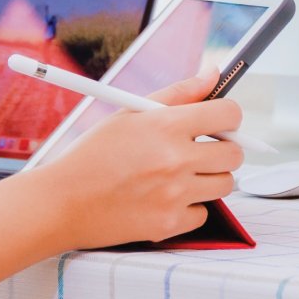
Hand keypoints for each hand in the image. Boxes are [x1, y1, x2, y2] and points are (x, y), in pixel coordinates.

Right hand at [33, 69, 243, 249]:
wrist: (63, 202)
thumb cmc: (93, 156)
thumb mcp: (130, 112)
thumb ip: (179, 92)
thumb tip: (213, 73)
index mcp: (166, 126)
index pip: (228, 114)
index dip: (228, 116)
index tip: (220, 122)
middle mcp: (175, 160)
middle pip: (234, 154)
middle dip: (223, 149)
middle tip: (200, 150)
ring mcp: (175, 194)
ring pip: (225, 184)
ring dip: (209, 178)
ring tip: (179, 175)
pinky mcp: (170, 224)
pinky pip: (203, 213)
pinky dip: (189, 207)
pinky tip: (164, 198)